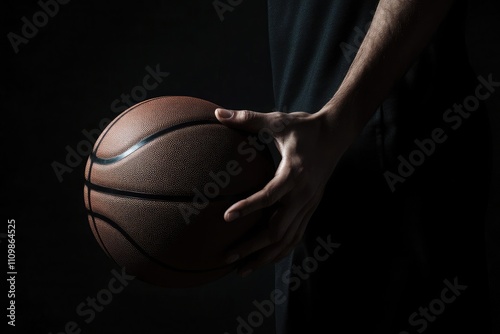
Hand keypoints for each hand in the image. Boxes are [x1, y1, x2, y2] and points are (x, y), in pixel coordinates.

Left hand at [215, 107, 350, 276]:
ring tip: (241, 269)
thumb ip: (248, 119)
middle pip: (277, 230)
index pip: (270, 195)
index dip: (248, 207)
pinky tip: (264, 258)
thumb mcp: (277, 121)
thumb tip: (218, 112)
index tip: (227, 216)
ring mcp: (309, 204)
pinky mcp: (312, 208)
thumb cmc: (304, 127)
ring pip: (287, 239)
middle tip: (226, 257)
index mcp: (294, 173)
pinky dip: (280, 251)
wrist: (336, 134)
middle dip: (251, 247)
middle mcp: (304, 194)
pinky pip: (296, 235)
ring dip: (264, 256)